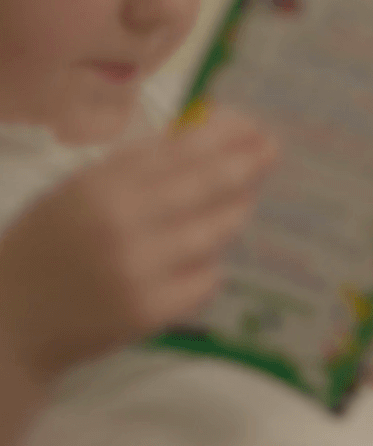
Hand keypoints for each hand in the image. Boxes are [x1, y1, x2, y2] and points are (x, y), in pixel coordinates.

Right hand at [0, 111, 277, 383]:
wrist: (10, 319)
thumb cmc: (47, 246)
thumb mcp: (76, 193)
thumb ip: (133, 169)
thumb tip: (203, 139)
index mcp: (99, 187)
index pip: (178, 152)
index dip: (222, 137)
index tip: (254, 126)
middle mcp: (122, 224)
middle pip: (206, 187)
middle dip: (246, 166)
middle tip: (273, 151)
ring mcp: (140, 270)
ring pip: (214, 232)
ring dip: (234, 214)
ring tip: (245, 201)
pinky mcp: (153, 310)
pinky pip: (206, 279)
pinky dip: (209, 267)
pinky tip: (205, 260)